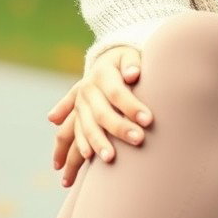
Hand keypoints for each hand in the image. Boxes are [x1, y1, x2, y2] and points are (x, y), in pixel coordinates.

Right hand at [47, 47, 152, 186]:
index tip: (148, 120)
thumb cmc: (125, 62)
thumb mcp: (129, 55)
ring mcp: (79, 105)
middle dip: (120, 128)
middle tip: (138, 140)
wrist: (105, 61)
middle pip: (102, 112)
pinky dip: (71, 149)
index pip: (117, 92)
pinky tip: (77, 163)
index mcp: (102, 74)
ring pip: (84, 127)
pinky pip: (69, 134)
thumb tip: (133, 74)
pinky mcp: (75, 117)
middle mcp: (87, 90)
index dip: (131, 106)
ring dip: (96, 143)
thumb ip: (132, 62)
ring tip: (109, 158)